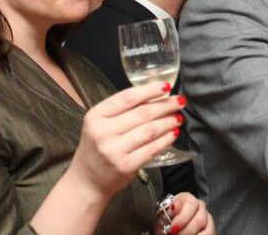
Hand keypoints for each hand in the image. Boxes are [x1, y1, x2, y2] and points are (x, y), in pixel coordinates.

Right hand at [66, 82, 184, 199]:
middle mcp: (102, 132)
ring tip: (178, 117)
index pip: (127, 98)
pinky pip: (152, 149)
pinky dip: (166, 139)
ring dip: (168, 122)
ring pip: (150, 130)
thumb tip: (156, 96)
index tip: (166, 86)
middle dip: (165, 105)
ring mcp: (114, 150)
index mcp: (95, 116)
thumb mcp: (100, 124)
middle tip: (179, 101)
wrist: (87, 181)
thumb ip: (122, 110)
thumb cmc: (98, 147)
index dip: (150, 90)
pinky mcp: (125, 166)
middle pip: (142, 113)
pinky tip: (173, 133)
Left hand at [156, 193, 213, 234]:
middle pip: (200, 219)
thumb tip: (175, 206)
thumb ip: (168, 210)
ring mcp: (207, 219)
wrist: (166, 232)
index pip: (191, 204)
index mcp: (187, 199)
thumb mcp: (162, 217)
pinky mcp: (211, 230)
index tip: (172, 228)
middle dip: (186, 231)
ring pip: (207, 230)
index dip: (182, 218)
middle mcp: (200, 207)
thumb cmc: (163, 225)